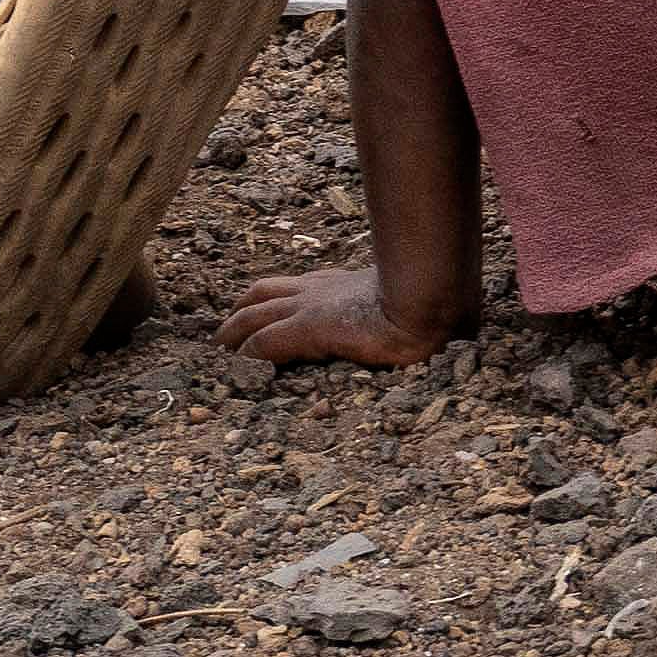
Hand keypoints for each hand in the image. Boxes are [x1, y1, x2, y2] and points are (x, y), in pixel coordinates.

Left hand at [228, 260, 443, 374]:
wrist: (436, 299)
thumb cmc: (437, 305)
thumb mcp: (414, 308)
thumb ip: (406, 315)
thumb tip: (436, 331)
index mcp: (345, 286)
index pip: (300, 286)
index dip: (276, 300)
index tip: (265, 314)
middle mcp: (322, 290)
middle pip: (263, 292)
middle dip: (240, 311)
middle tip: (225, 335)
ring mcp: (312, 307)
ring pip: (252, 314)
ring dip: (232, 332)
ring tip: (219, 353)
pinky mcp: (309, 327)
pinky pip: (263, 342)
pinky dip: (246, 356)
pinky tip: (238, 370)